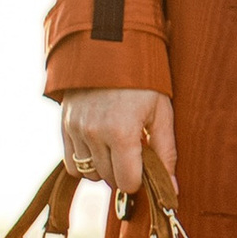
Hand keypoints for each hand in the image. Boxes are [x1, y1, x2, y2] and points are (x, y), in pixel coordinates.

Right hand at [56, 87, 176, 210]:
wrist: (111, 47)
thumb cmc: (143, 81)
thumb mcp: (161, 112)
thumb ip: (166, 152)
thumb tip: (172, 189)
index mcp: (121, 132)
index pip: (127, 182)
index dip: (139, 179)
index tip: (145, 166)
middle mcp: (93, 134)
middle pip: (109, 179)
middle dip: (124, 172)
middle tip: (134, 153)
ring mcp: (75, 130)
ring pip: (89, 174)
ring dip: (104, 168)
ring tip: (116, 148)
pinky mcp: (64, 125)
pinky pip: (71, 163)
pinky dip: (85, 162)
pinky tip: (99, 147)